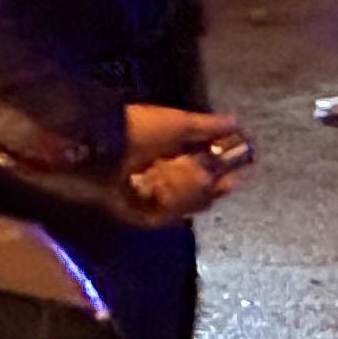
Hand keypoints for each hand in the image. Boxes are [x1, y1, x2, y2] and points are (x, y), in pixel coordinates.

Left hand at [115, 104, 248, 223]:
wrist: (102, 145)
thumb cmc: (140, 128)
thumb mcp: (177, 123)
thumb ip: (207, 127)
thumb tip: (235, 121)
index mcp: (166, 151)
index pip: (199, 167)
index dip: (218, 173)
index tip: (236, 175)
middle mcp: (158, 174)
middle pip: (192, 190)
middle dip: (210, 187)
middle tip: (227, 184)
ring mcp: (147, 195)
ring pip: (180, 205)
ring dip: (191, 194)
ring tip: (196, 182)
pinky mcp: (135, 213)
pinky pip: (161, 217)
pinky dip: (171, 208)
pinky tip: (174, 193)